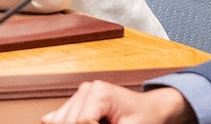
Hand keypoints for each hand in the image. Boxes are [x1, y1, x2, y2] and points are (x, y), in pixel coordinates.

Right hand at [41, 82, 195, 123]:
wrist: (151, 110)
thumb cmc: (145, 119)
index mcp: (99, 92)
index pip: (82, 121)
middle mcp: (87, 89)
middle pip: (69, 120)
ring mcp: (80, 95)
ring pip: (60, 119)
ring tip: (99, 123)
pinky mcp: (76, 103)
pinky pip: (59, 118)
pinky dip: (65, 123)